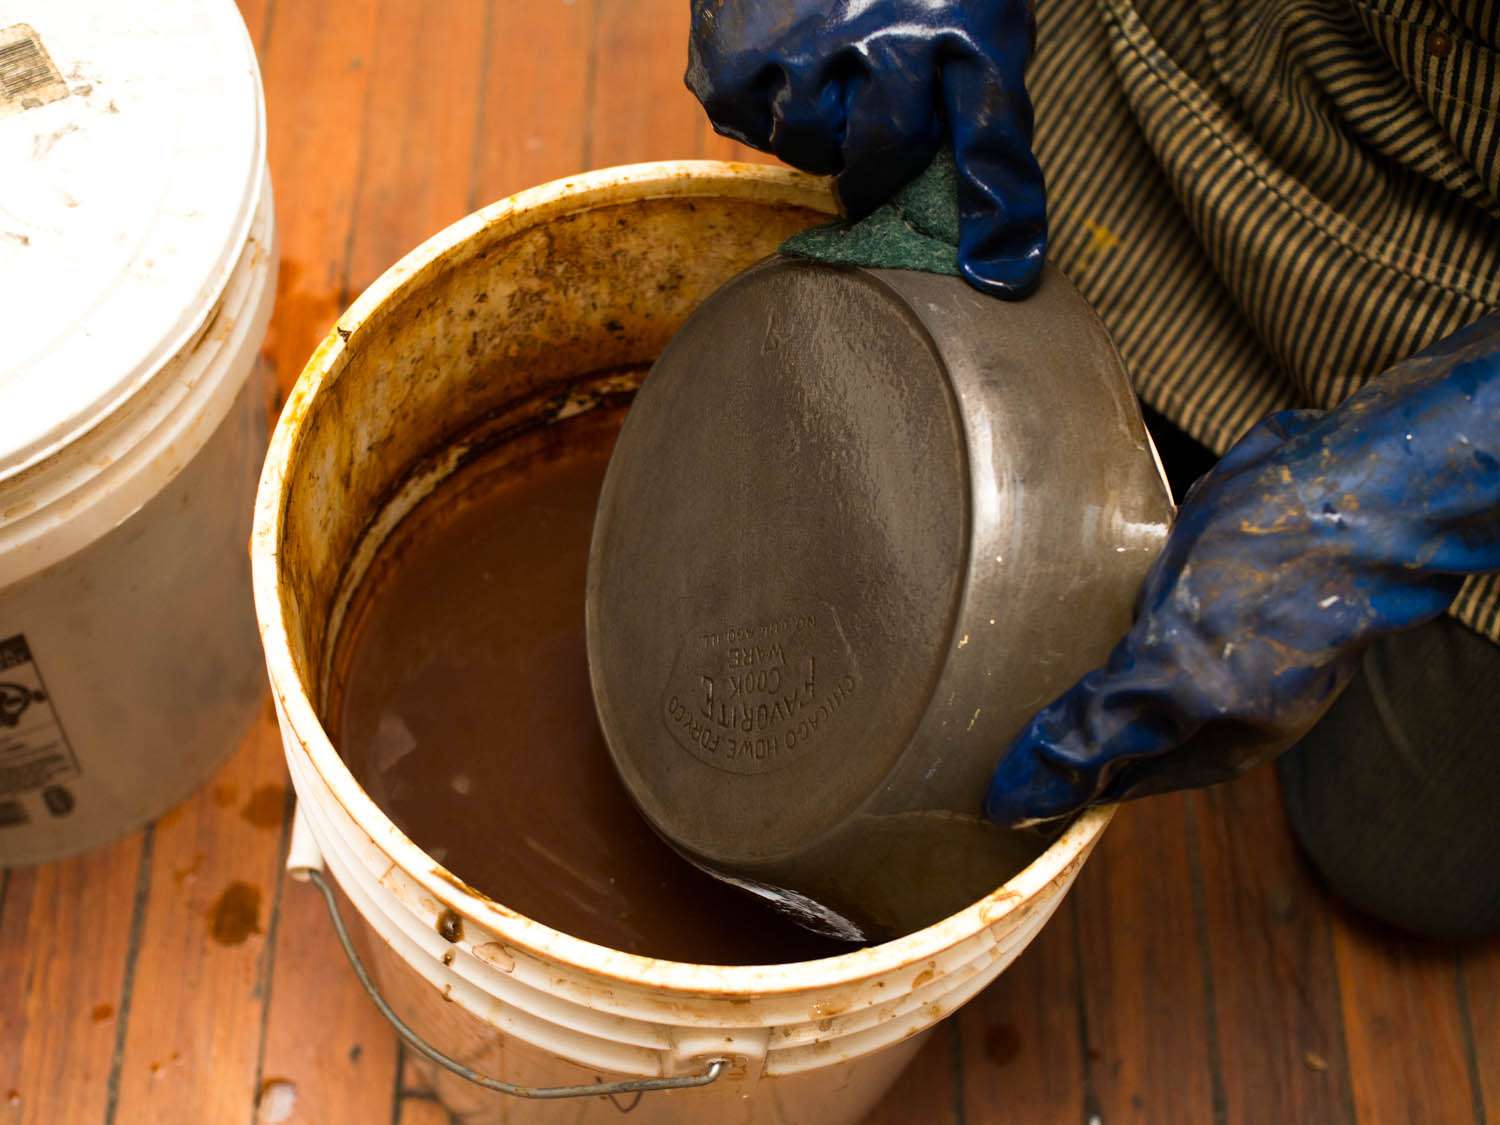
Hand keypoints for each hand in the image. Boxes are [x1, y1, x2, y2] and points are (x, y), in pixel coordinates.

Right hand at [687, 0, 1046, 297]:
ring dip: (815, 126)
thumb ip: (970, 81)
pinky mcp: (734, 47)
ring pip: (809, 143)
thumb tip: (966, 198)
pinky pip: (741, 121)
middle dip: (874, 169)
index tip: (998, 274)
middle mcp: (888, 32)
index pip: (992, 137)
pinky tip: (772, 60)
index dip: (999, 214)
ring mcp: (805, 40)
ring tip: (818, 69)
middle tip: (865, 153)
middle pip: (882, 157)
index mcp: (966, 19)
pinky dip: (755, 104)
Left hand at [985, 316, 1499, 826]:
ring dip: (1069, 654)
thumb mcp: (1176, 674)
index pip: (1106, 782)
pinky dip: (1090, 601)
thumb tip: (1023, 796)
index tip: (979, 775)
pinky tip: (1047, 581)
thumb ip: (1098, 730)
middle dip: (1054, 717)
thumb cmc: (1281, 586)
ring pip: (1120, 663)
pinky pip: (1132, 605)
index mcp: (1211, 742)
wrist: (1354, 488)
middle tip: (970, 702)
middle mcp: (1214, 698)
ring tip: (992, 642)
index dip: (1044, 780)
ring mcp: (1214, 639)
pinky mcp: (1206, 580)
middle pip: (1112, 725)